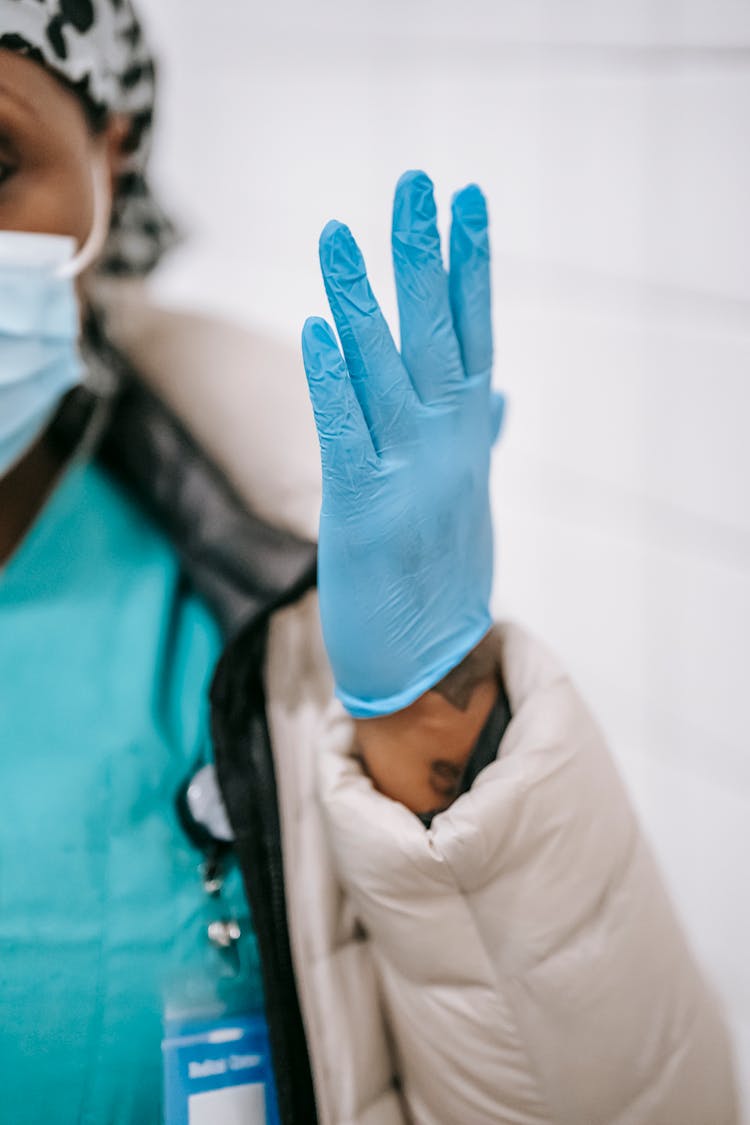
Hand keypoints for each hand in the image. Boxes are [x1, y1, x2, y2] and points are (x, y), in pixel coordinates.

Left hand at [301, 170, 503, 717]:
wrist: (429, 662)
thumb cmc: (442, 570)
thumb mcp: (468, 494)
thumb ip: (481, 435)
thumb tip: (502, 391)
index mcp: (468, 438)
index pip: (474, 337)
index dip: (471, 268)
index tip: (465, 201)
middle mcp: (448, 448)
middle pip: (438, 339)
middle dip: (426, 260)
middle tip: (417, 184)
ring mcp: (411, 480)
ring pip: (385, 377)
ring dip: (363, 304)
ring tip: (338, 236)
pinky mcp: (366, 517)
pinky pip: (348, 439)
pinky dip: (333, 384)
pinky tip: (316, 332)